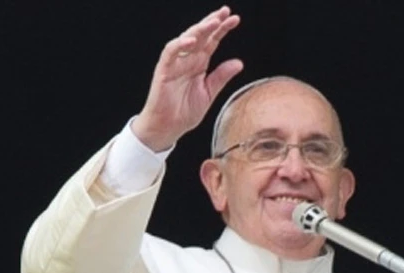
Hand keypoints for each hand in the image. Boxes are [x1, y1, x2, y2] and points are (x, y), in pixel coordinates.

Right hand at [132, 6, 242, 151]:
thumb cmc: (184, 112)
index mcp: (199, 63)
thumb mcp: (209, 93)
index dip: (222, 29)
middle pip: (201, 35)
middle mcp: (187, 60)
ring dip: (199, 30)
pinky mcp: (164, 71)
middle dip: (212, 22)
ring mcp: (175, 63)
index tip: (235, 19)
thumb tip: (239, 63)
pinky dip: (179, 45)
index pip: (212, 41)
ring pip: (186, 40)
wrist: (168, 128)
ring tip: (213, 22)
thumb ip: (222, 77)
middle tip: (225, 12)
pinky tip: (191, 40)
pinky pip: (170, 53)